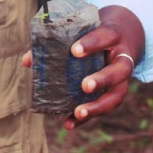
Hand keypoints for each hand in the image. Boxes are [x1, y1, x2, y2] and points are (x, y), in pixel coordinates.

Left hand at [20, 4, 144, 129]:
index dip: (91, 44)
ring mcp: (123, 78)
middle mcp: (122, 57)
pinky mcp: (117, 91)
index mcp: (113, 35)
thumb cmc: (95, 30)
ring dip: (98, 106)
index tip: (75, 51)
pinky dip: (88, 117)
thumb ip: (57, 41)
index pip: (105, 36)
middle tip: (85, 86)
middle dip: (103, 79)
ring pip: (118, 94)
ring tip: (78, 113)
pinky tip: (69, 123)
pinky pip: (106, 107)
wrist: (125, 34)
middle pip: (120, 70)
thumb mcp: (83, 29)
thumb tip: (27, 62)